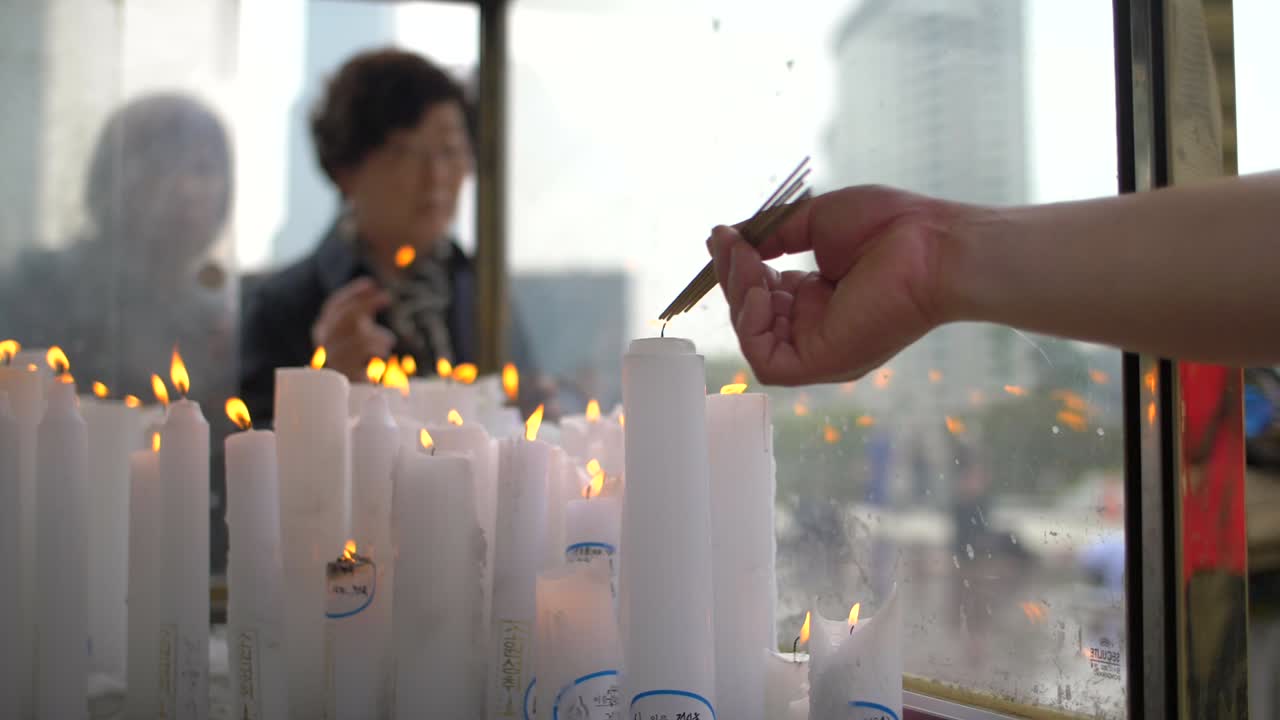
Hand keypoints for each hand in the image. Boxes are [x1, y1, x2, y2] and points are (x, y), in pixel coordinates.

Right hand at [310, 277, 395, 380]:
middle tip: (387, 297)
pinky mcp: (347, 375)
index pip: (333, 306)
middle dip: (367, 304)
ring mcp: (334, 359)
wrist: (354, 392)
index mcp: (322, 329)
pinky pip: (366, 355)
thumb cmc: (356, 358)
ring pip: (358, 338)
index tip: (372, 283)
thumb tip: (372, 286)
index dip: (353, 293)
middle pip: (344, 318)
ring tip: (389, 340)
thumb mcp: (357, 331)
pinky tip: (384, 351)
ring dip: (378, 335)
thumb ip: (361, 311)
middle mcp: (323, 344)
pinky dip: (379, 348)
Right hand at [708, 185, 960, 385]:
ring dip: (739, 296)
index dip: (740, 267)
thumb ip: (773, 235)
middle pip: (753, 315)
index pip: (762, 293)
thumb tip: (727, 238)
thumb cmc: (891, 227)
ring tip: (746, 259)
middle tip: (729, 242)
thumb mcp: (817, 222)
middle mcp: (817, 327)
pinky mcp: (821, 363)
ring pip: (754, 337)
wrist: (932, 245)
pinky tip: (763, 290)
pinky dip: (752, 326)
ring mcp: (819, 348)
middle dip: (733, 277)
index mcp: (820, 299)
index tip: (726, 236)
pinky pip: (766, 361)